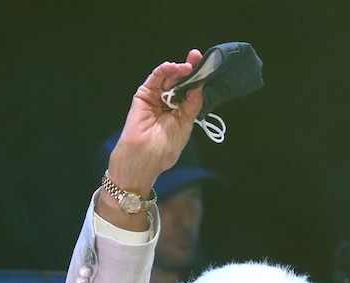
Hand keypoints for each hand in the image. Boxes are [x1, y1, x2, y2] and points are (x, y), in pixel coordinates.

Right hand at [107, 49, 204, 193]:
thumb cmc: (165, 147)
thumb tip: (200, 85)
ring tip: (187, 67)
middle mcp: (168, 103)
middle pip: (179, 81)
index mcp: (180, 112)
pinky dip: (163, 71)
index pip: (190, 91)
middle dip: (189, 70)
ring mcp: (155, 98)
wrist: (144, 158)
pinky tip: (172, 67)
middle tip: (197, 58)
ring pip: (168, 78)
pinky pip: (154, 80)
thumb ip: (192, 104)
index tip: (206, 66)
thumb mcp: (185, 124)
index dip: (197, 79)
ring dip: (177, 70)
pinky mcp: (143, 95)